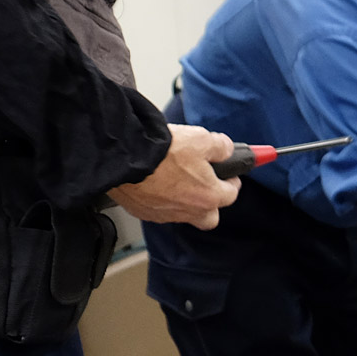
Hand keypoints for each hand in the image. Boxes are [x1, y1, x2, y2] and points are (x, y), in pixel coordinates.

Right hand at [109, 125, 239, 228]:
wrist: (125, 156)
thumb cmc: (163, 150)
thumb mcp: (201, 138)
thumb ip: (221, 146)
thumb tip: (226, 149)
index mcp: (209, 196)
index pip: (231, 194)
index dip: (231, 182)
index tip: (229, 175)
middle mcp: (189, 211)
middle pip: (209, 217)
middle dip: (211, 202)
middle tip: (206, 185)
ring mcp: (164, 214)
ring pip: (183, 215)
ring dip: (184, 201)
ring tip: (177, 180)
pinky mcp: (143, 212)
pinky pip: (158, 211)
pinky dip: (160, 200)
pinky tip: (155, 183)